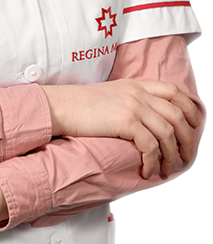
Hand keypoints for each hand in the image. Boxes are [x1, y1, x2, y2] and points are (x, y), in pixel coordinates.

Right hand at [41, 79, 200, 178]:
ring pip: (168, 132)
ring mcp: (132, 105)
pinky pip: (150, 146)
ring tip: (166, 168)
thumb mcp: (110, 95)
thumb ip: (129, 100)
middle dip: (186, 138)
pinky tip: (147, 169)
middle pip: (177, 114)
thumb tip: (144, 122)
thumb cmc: (79, 105)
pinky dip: (153, 161)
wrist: (60, 106)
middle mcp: (137, 92)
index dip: (188, 107)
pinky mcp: (125, 121)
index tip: (194, 124)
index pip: (172, 90)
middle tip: (185, 155)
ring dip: (171, 155)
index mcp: (134, 84)